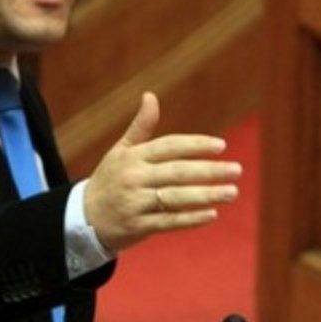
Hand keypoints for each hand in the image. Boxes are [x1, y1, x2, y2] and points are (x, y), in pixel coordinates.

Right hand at [83, 92, 241, 252]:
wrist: (84, 218)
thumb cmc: (110, 179)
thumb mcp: (120, 151)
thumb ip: (140, 126)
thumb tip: (150, 95)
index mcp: (133, 157)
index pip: (168, 147)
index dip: (195, 145)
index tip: (221, 146)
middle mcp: (134, 178)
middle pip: (177, 172)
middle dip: (208, 170)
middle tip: (236, 170)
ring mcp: (135, 203)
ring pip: (175, 198)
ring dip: (205, 195)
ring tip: (231, 192)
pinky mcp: (138, 226)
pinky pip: (169, 222)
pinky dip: (191, 219)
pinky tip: (212, 214)